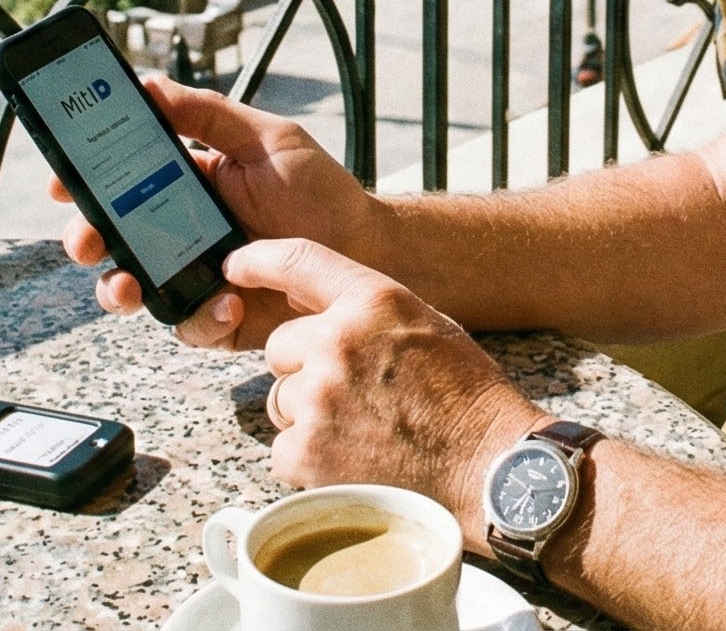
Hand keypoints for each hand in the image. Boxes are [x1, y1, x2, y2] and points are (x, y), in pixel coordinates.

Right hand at [48, 75, 382, 348]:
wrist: (368, 250)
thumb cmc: (320, 192)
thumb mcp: (266, 139)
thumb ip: (207, 114)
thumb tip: (148, 84)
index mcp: (185, 185)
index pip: (119, 182)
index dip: (83, 182)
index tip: (62, 180)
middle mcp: (180, 233)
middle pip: (111, 239)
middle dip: (85, 239)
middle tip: (84, 239)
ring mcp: (195, 278)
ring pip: (134, 289)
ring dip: (119, 289)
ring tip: (128, 285)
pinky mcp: (219, 318)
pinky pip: (190, 325)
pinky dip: (201, 317)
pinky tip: (226, 301)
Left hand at [229, 236, 547, 549]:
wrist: (489, 467)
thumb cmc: (465, 398)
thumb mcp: (425, 325)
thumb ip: (367, 311)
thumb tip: (314, 307)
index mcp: (372, 300)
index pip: (297, 260)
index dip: (258, 260)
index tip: (236, 266)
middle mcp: (338, 340)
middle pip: (281, 346)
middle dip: (305, 368)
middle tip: (353, 395)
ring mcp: (319, 396)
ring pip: (281, 399)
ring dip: (308, 415)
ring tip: (362, 430)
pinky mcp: (306, 449)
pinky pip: (283, 449)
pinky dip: (310, 459)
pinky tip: (354, 460)